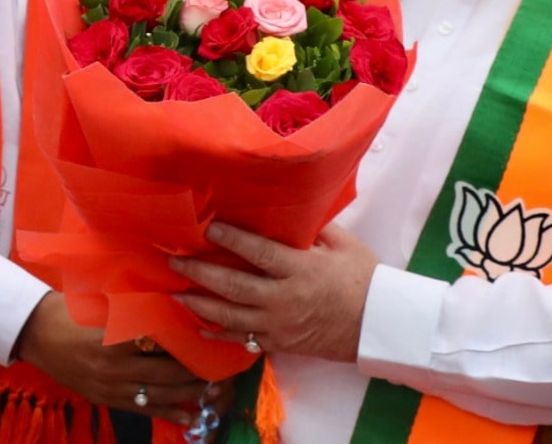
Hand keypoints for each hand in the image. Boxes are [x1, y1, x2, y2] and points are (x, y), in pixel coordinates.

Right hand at [15, 293, 210, 424]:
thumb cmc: (70, 309)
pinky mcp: (105, 399)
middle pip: (166, 372)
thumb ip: (137, 308)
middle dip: (196, 369)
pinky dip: (169, 412)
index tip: (210, 334)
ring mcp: (109, 387)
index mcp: (114, 337)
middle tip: (222, 363)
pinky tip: (191, 415)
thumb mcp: (104, 302)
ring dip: (189, 392)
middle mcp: (114, 367)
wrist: (35, 333)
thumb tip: (175, 305)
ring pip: (159, 393)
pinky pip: (143, 409)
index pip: (161, 342)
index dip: (188, 340)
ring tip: (214, 387)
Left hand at [170, 222, 376, 363]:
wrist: (376, 326)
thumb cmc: (362, 278)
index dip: (232, 240)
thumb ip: (313, 228)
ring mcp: (278, 326)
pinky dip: (219, 334)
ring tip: (176, 293)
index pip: (259, 253)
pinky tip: (201, 326)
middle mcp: (284, 300)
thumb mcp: (342, 244)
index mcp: (301, 270)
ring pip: (231, 317)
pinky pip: (243, 340)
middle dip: (201, 273)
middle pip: (234, 286)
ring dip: (200, 304)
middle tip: (175, 261)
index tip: (209, 227)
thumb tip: (287, 208)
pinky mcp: (279, 343)